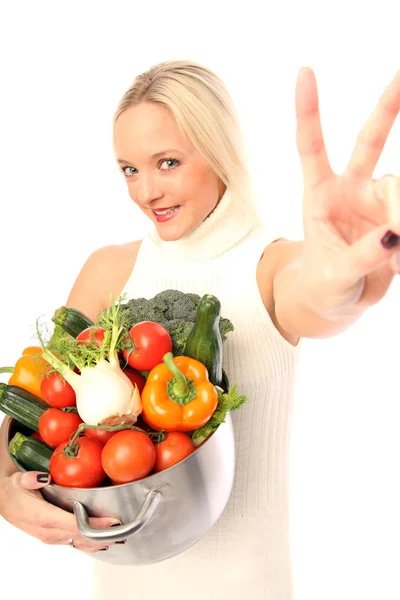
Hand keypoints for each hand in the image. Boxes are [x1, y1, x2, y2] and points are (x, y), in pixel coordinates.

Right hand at [0, 471, 120, 551]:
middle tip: (123, 530)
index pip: (75, 524)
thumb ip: (30, 479)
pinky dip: (88, 544)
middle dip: (102, 534)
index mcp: (43, 517)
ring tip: (117, 539)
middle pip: (81, 536)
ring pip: (78, 543)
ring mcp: (51, 536)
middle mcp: (49, 531)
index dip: (96, 525)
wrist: (2, 503)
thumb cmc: (12, 492)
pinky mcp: (52, 537)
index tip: (112, 521)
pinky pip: (73, 543)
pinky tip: (100, 543)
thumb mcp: (18, 480)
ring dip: (98, 542)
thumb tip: (43, 477)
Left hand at [295, 67, 399, 316]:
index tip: (305, 72)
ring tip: (396, 261)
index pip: (312, 147)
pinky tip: (399, 266)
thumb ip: (360, 257)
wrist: (338, 304)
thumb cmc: (323, 286)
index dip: (309, 111)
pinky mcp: (396, 218)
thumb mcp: (332, 277)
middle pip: (371, 141)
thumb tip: (393, 235)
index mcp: (320, 195)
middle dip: (388, 107)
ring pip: (399, 189)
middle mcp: (350, 189)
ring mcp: (376, 201)